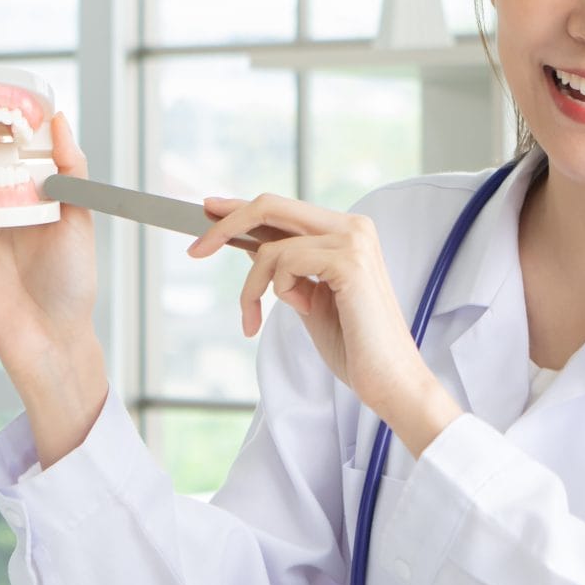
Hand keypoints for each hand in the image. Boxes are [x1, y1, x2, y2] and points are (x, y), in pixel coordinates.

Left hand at [189, 194, 461, 454]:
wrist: (389, 379)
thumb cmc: (354, 346)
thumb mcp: (307, 298)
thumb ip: (285, 268)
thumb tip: (251, 244)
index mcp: (347, 233)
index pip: (283, 208)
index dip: (241, 208)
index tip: (207, 209)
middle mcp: (352, 227)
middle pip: (271, 205)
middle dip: (226, 225)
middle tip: (195, 250)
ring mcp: (353, 240)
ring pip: (271, 246)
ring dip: (252, 287)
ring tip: (254, 318)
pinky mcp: (348, 261)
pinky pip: (283, 262)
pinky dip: (276, 291)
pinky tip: (299, 310)